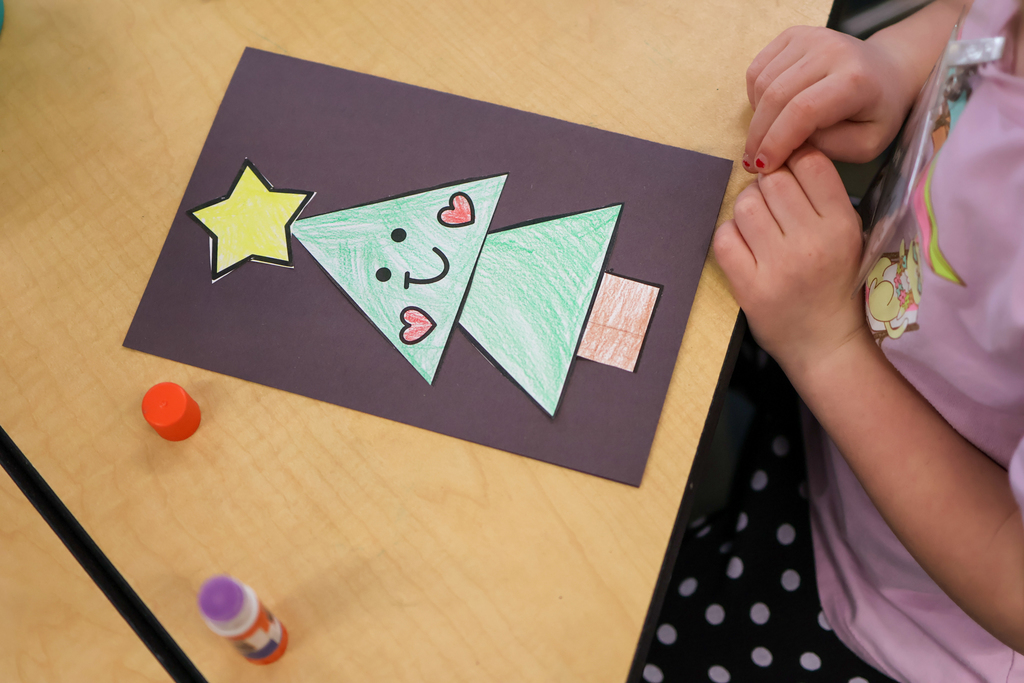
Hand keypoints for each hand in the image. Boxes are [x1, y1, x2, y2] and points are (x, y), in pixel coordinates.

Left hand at [714, 146, 865, 375]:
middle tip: (771, 207)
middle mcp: (812, 242)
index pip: (810, 163)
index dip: (793, 161)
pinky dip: (729, 236)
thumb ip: (822, 198)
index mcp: (842, 225)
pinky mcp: (750, 287)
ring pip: (745, 205)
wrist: (826, 344)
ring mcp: (779, 266)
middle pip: (772, 180)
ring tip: (757, 228)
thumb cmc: (835, 285)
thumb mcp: (848, 236)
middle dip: (766, 186)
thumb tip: (784, 153)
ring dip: (746, 210)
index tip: (788, 176)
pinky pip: (724, 238)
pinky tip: (743, 247)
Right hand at [743, 26, 917, 173]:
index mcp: (855, 79)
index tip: (764, 167)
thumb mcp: (865, 145)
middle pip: (776, 96)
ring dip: (757, 118)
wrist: (888, 71)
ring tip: (767, 136)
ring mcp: (810, 38)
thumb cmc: (878, 112)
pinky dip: (755, 97)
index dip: (776, 142)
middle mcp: (831, 50)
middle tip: (754, 161)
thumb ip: (826, 149)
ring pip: (761, 83)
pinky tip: (770, 111)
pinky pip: (757, 70)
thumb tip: (788, 145)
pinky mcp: (794, 35)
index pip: (802, 111)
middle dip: (758, 135)